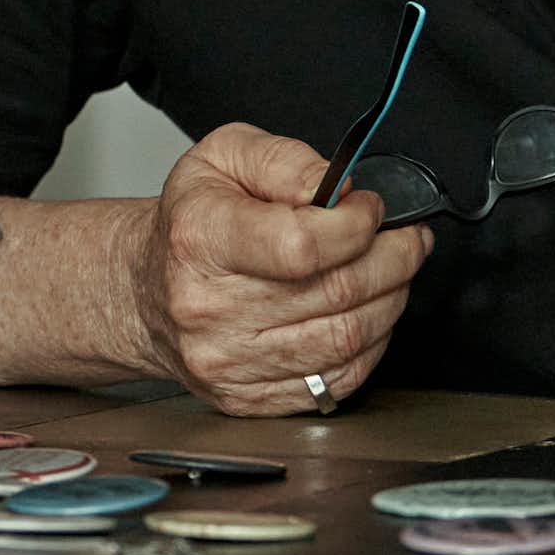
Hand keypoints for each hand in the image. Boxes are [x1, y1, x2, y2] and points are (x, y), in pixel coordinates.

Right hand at [132, 123, 430, 415]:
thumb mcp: (223, 156)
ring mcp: (226, 361)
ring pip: (345, 341)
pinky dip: (370, 346)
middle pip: (335, 294)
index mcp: (200, 239)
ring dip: (390, 302)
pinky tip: (369, 313)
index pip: (300, 245)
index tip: (371, 209)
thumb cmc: (191, 221)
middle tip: (407, 238)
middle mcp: (207, 307)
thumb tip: (339, 187)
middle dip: (393, 260)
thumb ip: (283, 160)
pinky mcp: (246, 398)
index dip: (356, 226)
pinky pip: (335, 381)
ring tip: (395, 271)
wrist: (146, 290)